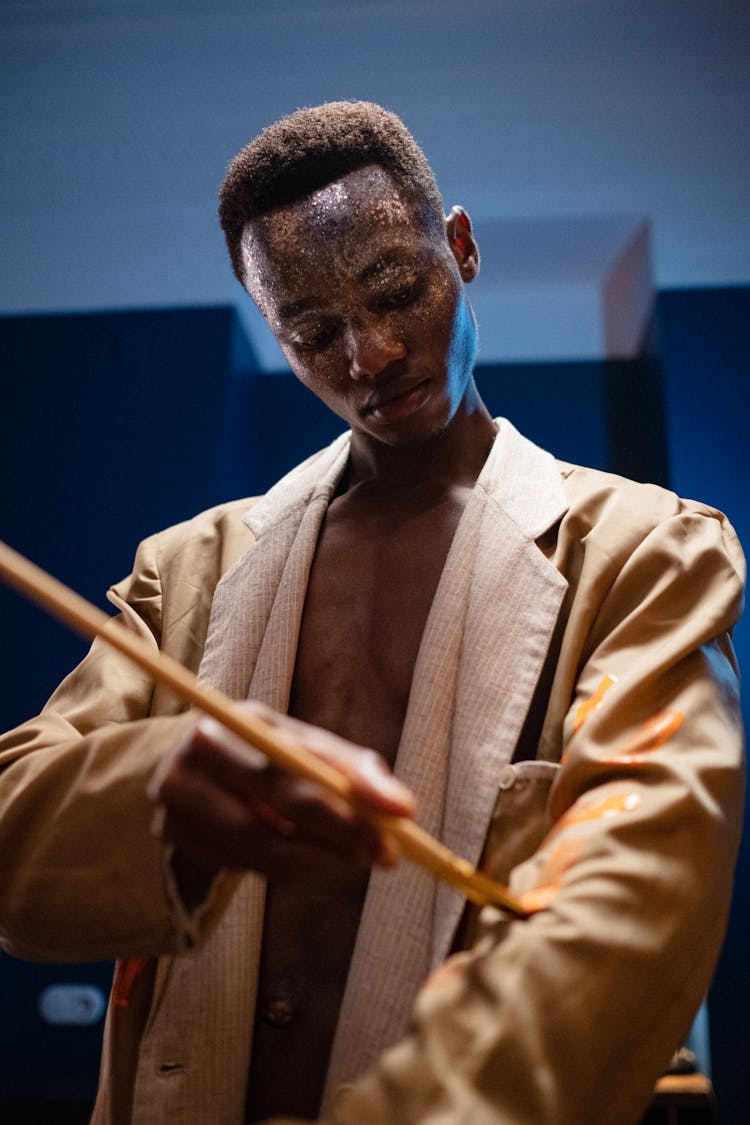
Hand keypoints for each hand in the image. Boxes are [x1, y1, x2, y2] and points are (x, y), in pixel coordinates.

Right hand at [148, 703, 415, 884]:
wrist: (194, 770)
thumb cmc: (270, 760)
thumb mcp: (310, 751)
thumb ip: (355, 771)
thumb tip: (404, 811)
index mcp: (246, 717)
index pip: (307, 758)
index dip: (353, 790)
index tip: (402, 820)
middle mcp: (204, 748)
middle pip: (279, 801)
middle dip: (340, 832)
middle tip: (383, 855)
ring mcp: (177, 791)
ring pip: (258, 844)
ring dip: (314, 860)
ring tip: (349, 861)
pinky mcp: (168, 831)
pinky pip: (238, 863)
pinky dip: (280, 869)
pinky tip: (304, 861)